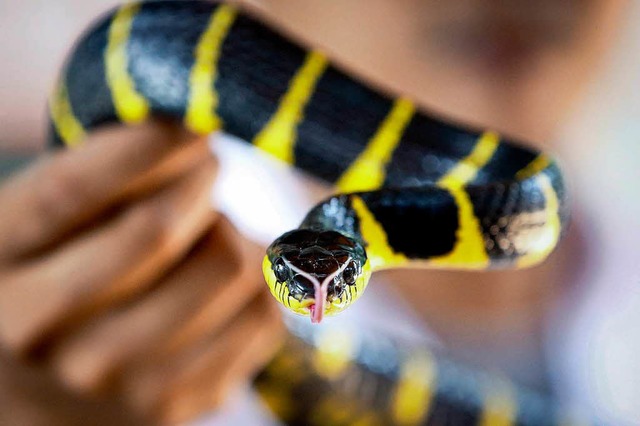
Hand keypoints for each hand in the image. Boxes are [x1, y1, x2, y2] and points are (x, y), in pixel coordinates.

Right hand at [0, 122, 282, 423]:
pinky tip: (229, 282)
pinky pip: (261, 312)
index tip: (187, 119)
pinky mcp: (175, 402)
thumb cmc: (61, 277)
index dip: (141, 145)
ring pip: (227, 265)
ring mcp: (111, 380)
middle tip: (204, 167)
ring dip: (234, 232)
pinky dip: (261, 281)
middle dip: (198, 178)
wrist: (59, 387)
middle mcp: (39, 333)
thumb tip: (192, 133)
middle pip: (157, 228)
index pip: (68, 193)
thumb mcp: (45, 224)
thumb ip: (97, 180)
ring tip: (210, 235)